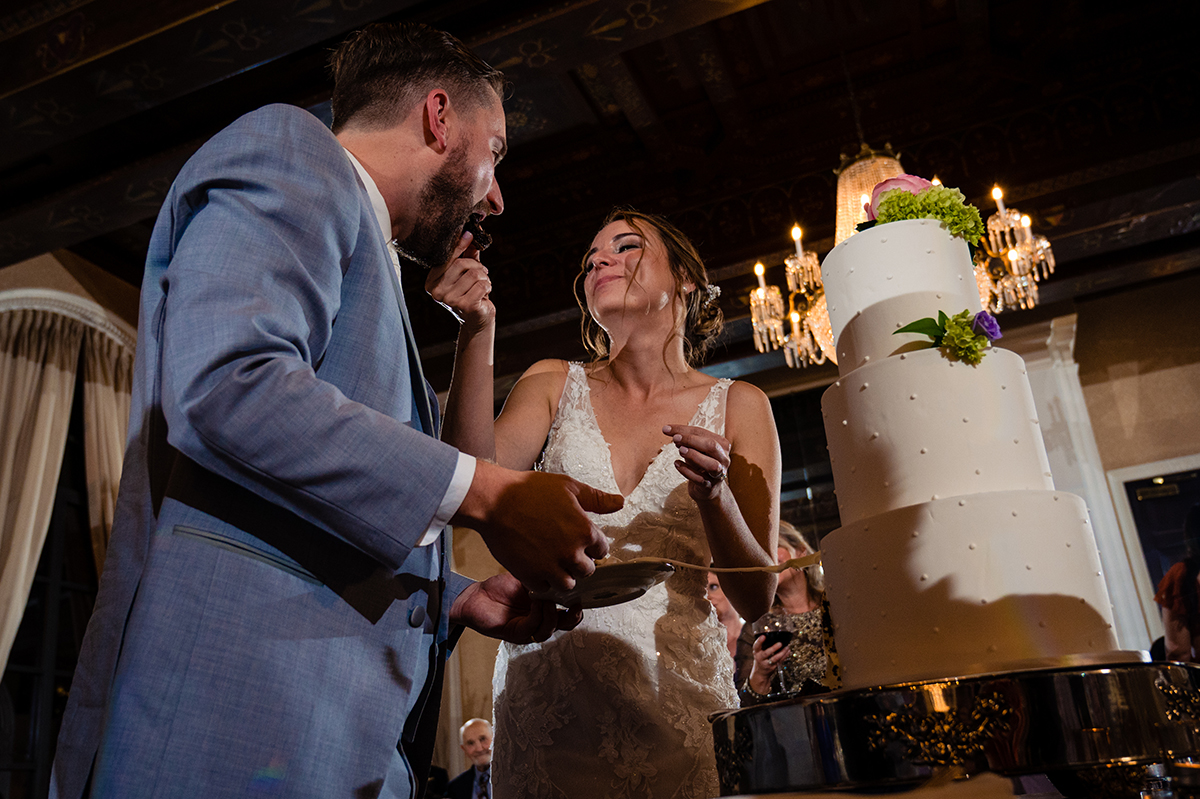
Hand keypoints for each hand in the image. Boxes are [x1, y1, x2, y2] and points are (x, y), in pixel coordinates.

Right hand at [425, 233, 493, 331]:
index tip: (469, 234)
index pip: (446, 258)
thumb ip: (466, 254)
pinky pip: (482, 284)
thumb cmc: (470, 294)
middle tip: (482, 272)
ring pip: (474, 273)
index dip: (459, 245)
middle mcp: (437, 291)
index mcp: (432, 282)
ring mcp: (450, 300)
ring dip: (484, 277)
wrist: (476, 321)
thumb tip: (469, 233)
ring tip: (483, 285)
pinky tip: (484, 293)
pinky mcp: (465, 305)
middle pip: (460, 264)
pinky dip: (488, 286)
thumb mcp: (465, 273)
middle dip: (476, 265)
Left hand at [450, 573, 582, 643]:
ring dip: (552, 616)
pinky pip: (532, 629)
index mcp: (547, 607)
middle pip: (565, 626)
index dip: (578, 606)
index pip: (569, 612)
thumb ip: (545, 575)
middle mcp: (540, 620)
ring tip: (548, 600)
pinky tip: (535, 603)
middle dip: (573, 617)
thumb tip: (563, 565)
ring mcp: (528, 628)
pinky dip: (537, 616)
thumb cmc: (500, 587)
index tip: (582, 593)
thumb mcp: (528, 576)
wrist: (476, 596)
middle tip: (574, 605)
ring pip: (549, 630)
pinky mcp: (515, 633)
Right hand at [456, 464, 621, 593]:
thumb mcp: (569, 487)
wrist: (495, 501)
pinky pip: (544, 588)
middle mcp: (572, 554)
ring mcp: (551, 567)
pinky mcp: (531, 576)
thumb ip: (597, 499)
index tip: (578, 539)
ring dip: (562, 575)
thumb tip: (620, 503)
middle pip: (587, 571)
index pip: (601, 550)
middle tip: (563, 550)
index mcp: (585, 532)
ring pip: (568, 584)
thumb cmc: (530, 490)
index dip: (590, 544)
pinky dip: (542, 580)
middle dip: (578, 562)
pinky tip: (536, 565)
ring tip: (551, 561)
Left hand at [664, 423, 730, 500]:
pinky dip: (687, 471)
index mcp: (721, 445)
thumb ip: (685, 441)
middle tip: (675, 438)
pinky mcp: (710, 487)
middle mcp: (724, 459)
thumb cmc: (699, 464)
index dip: (684, 430)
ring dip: (694, 456)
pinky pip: (700, 479)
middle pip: (711, 446)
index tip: (666, 429)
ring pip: (711, 464)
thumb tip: (672, 432)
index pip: (703, 433)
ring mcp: (718, 474)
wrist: (706, 489)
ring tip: (680, 450)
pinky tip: (677, 464)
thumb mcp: (693, 450)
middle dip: (692, 440)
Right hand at [748, 633, 789, 692]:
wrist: (760, 673)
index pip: (756, 646)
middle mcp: (760, 658)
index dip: (759, 641)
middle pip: (766, 653)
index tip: (763, 636)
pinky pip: (780, 661)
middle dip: (773, 648)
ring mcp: (767, 664)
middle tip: (780, 643)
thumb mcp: (758, 652)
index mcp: (756, 652)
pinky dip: (785, 656)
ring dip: (782, 653)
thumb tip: (769, 631)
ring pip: (775, 658)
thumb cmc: (760, 658)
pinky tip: (788, 651)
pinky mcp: (773, 667)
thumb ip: (762, 644)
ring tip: (786, 647)